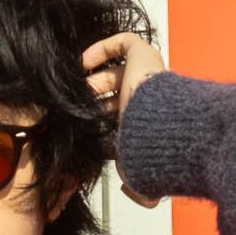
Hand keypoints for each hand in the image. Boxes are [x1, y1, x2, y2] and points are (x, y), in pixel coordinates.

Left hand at [81, 31, 166, 208]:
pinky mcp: (144, 53)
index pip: (123, 115)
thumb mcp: (142, 174)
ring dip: (94, 77)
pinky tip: (83, 62)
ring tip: (73, 86)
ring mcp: (148, 73)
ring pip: (117, 69)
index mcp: (147, 121)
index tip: (81, 125)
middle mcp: (149, 95)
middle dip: (93, 97)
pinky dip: (101, 49)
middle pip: (117, 92)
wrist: (162, 127)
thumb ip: (137, 187)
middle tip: (73, 106)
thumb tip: (130, 192)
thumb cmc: (153, 150)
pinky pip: (122, 42)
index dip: (101, 118)